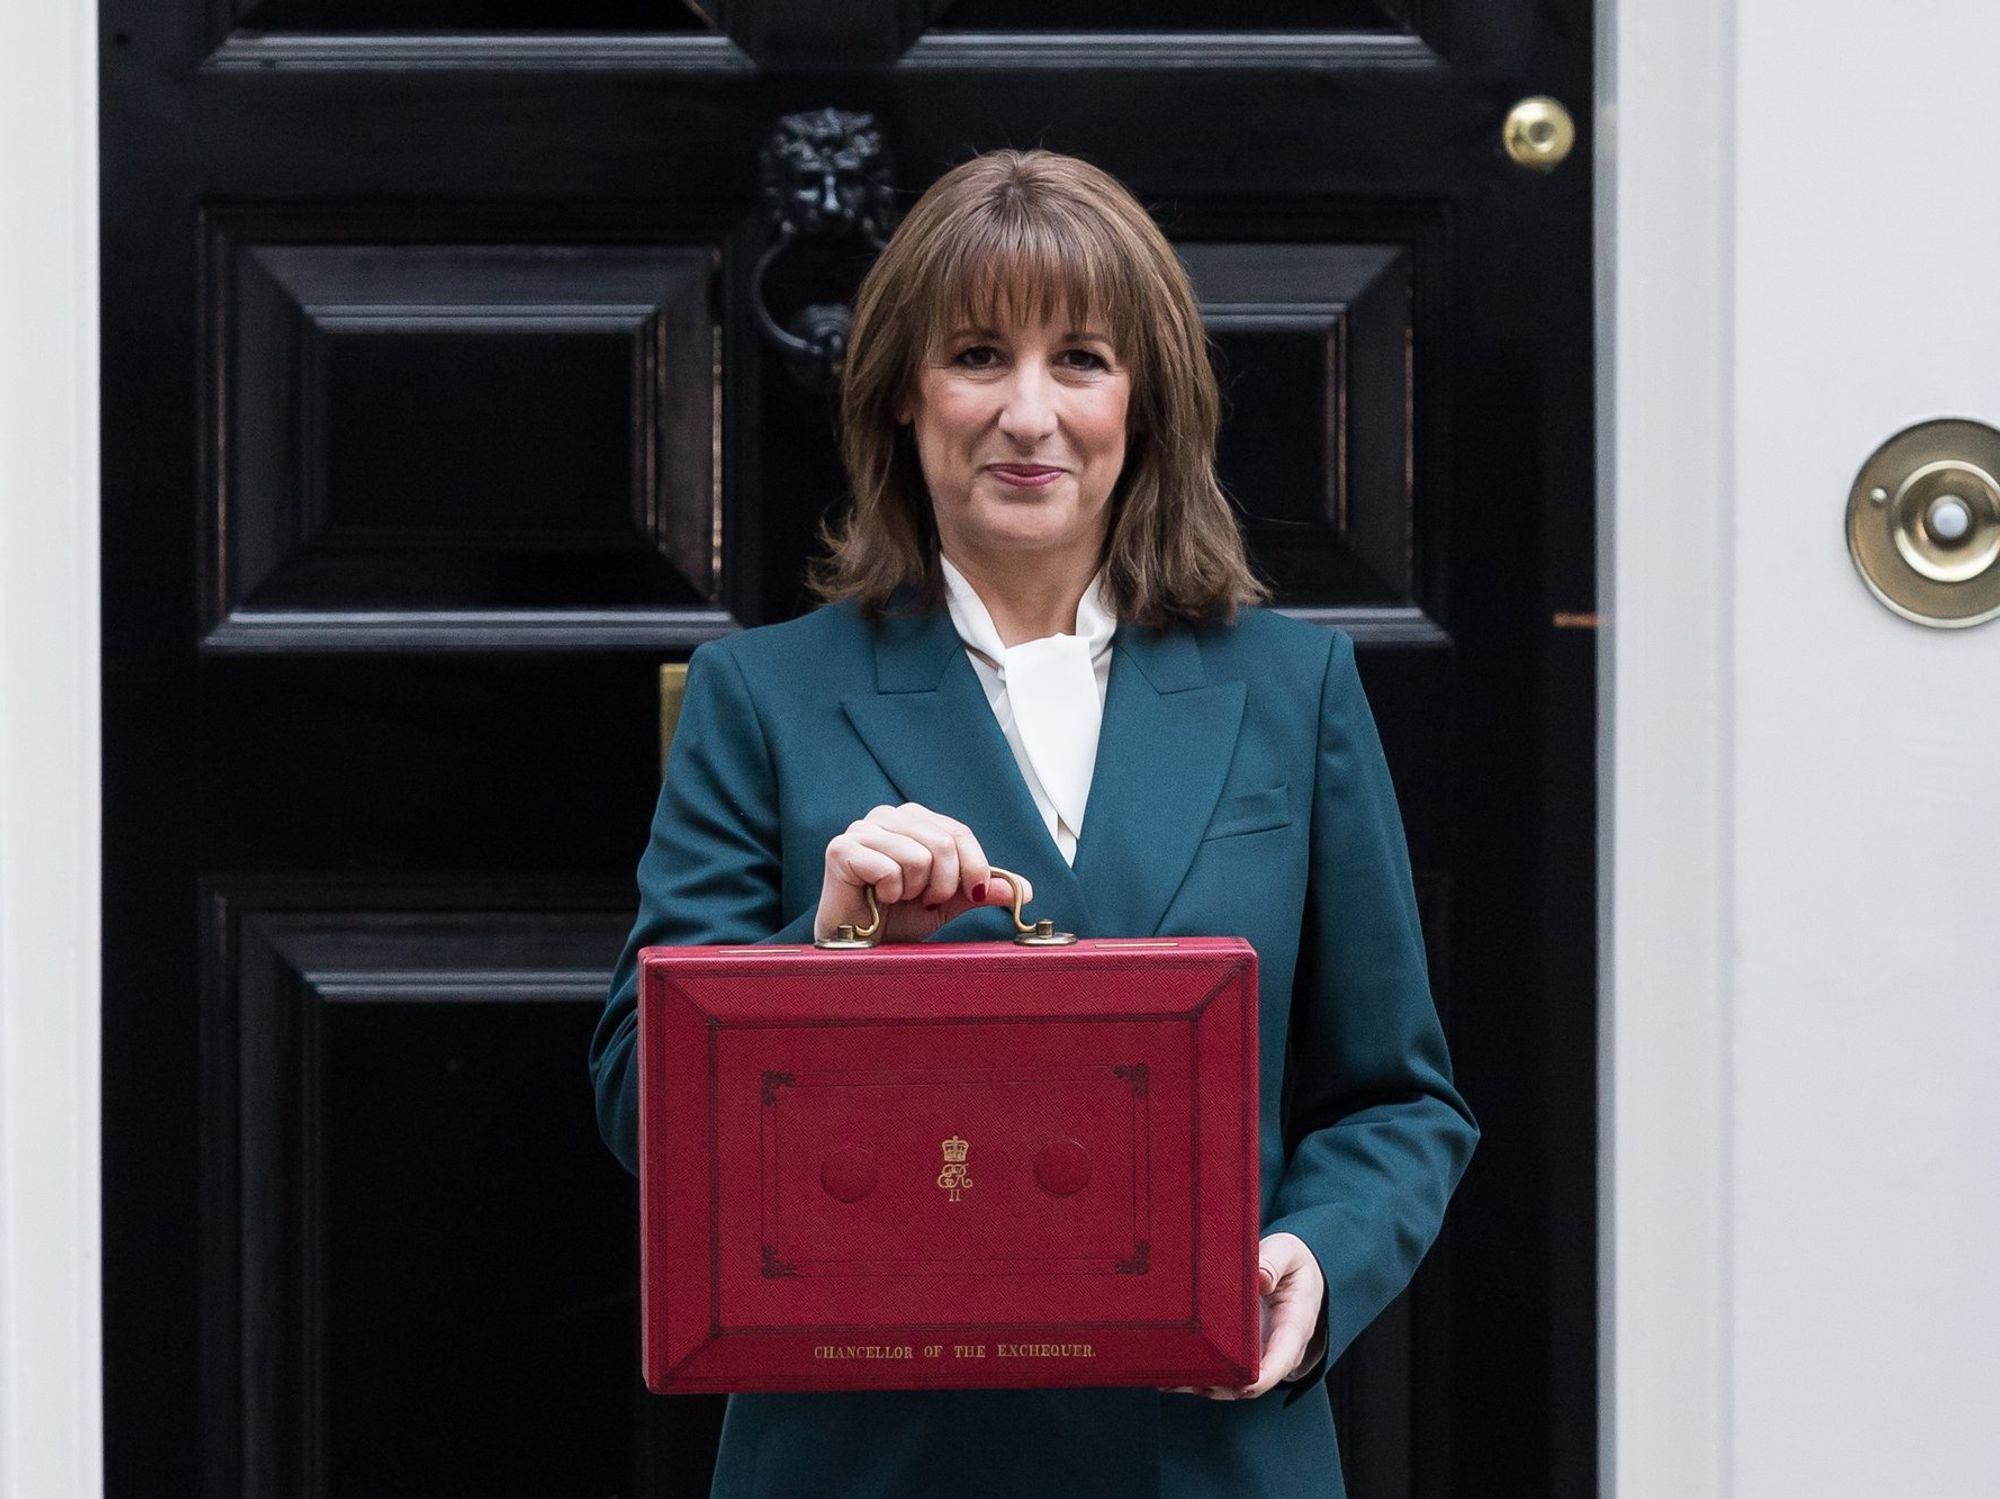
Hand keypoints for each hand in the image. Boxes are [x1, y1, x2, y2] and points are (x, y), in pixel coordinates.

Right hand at [815, 802, 1030, 943]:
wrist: (860, 947)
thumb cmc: (897, 918)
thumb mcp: (948, 902)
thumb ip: (980, 889)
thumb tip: (1022, 889)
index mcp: (914, 820)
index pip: (958, 832)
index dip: (975, 866)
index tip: (976, 894)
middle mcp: (887, 816)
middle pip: (943, 843)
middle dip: (944, 885)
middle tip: (926, 902)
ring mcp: (862, 829)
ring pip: (918, 857)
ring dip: (914, 891)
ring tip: (897, 898)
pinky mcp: (841, 849)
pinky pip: (889, 868)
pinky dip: (890, 892)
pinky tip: (877, 898)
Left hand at [1163, 1231, 1325, 1399]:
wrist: (1299, 1278)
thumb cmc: (1292, 1266)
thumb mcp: (1288, 1253)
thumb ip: (1275, 1262)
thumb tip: (1259, 1278)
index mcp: (1293, 1328)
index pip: (1280, 1361)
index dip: (1260, 1378)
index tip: (1239, 1385)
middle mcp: (1275, 1351)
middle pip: (1250, 1382)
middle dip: (1221, 1386)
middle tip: (1187, 1377)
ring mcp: (1256, 1356)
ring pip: (1231, 1384)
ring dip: (1203, 1384)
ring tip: (1169, 1379)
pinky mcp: (1239, 1353)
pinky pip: (1222, 1372)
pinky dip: (1198, 1376)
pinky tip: (1170, 1375)